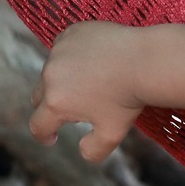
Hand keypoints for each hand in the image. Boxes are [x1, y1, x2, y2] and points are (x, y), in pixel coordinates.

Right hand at [29, 21, 145, 162]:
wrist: (146, 60)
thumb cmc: (130, 98)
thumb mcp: (113, 133)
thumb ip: (93, 150)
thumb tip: (82, 152)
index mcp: (56, 103)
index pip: (38, 125)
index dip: (44, 135)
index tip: (52, 138)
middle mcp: (51, 76)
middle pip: (40, 96)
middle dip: (51, 106)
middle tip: (72, 109)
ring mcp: (59, 51)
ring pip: (51, 71)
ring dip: (62, 79)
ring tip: (89, 83)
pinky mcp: (71, 33)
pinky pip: (64, 48)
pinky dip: (71, 56)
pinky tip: (92, 61)